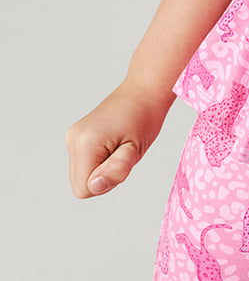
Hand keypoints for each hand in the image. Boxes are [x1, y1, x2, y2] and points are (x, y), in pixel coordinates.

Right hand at [65, 79, 171, 197]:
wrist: (143, 91)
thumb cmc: (144, 118)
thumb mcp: (136, 149)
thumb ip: (116, 170)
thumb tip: (95, 186)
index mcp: (85, 143)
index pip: (84, 189)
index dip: (107, 182)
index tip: (123, 160)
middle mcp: (73, 139)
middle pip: (80, 184)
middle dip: (104, 176)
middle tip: (124, 154)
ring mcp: (73, 136)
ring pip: (82, 175)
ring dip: (103, 169)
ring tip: (120, 147)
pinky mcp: (77, 135)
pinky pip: (85, 163)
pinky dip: (100, 160)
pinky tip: (114, 144)